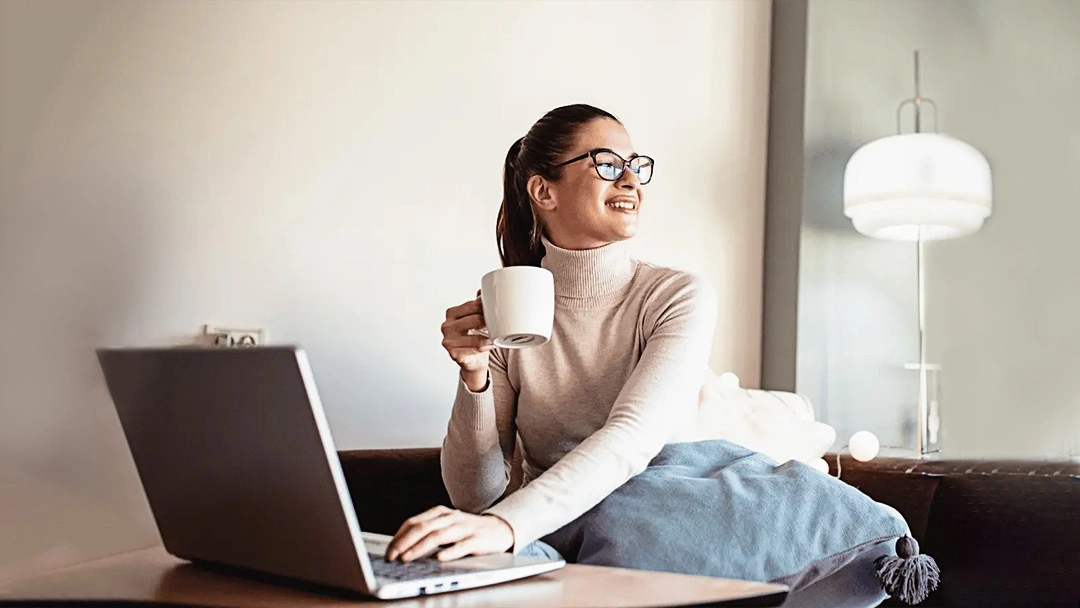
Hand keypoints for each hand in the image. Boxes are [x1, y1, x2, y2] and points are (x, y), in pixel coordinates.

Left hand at [385, 506, 514, 561]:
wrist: (501, 528)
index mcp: (440, 513)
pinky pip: (462, 545)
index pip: (414, 522)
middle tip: (393, 556)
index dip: (398, 536)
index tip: (388, 551)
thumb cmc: (468, 530)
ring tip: (407, 558)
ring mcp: (464, 527)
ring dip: (420, 547)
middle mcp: (451, 518)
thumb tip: (402, 547)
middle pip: (423, 527)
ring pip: (438, 535)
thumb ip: (428, 532)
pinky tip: (440, 558)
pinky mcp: (478, 539)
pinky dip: (450, 552)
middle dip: (404, 542)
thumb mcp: (446, 527)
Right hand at [441, 293, 493, 390]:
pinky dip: (487, 346)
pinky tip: (491, 344)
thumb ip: (478, 304)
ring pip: (477, 336)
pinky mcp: (454, 354)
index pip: (472, 305)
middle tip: (499, 324)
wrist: (472, 360)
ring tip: (497, 335)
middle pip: (476, 320)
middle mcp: (447, 326)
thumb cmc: (473, 336)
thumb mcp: (474, 318)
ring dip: (491, 336)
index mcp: (451, 313)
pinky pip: (476, 348)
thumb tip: (485, 290)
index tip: (496, 310)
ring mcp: (449, 341)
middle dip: (490, 322)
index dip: (487, 308)